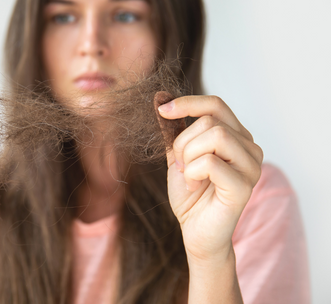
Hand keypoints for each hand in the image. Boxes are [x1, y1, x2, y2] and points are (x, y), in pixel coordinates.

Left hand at [157, 95, 263, 262]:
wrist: (196, 230)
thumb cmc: (190, 194)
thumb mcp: (179, 156)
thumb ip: (175, 131)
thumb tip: (161, 100)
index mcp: (237, 137)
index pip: (216, 105)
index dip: (187, 103)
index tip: (163, 110)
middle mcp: (250, 148)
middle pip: (210, 121)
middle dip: (183, 142)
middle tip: (181, 165)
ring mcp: (251, 166)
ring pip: (215, 136)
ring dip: (189, 156)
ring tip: (189, 175)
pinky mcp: (244, 186)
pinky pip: (210, 162)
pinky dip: (192, 173)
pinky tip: (194, 187)